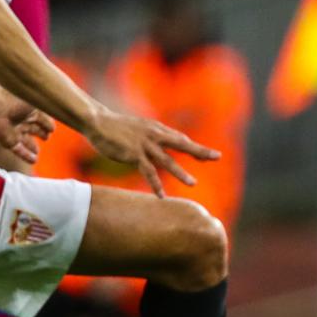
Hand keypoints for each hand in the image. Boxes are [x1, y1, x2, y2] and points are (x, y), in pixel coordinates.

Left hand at [0, 91, 54, 166]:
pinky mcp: (8, 142)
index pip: (41, 118)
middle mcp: (21, 120)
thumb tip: (55, 125)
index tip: (53, 129)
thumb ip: (47, 113)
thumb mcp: (37, 103)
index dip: (47, 123)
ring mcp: (14, 132)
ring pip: (25, 141)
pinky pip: (19, 151)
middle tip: (46, 137)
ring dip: (31, 147)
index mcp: (28, 109)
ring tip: (36, 152)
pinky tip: (34, 160)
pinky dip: (26, 156)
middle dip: (40, 133)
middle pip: (33, 129)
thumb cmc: (16, 100)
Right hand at [86, 106, 219, 198]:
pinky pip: (148, 171)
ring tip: (193, 184)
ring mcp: (145, 145)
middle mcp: (155, 135)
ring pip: (167, 161)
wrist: (98, 121)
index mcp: (158, 129)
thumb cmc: (118, 126)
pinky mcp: (134, 154)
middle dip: (200, 152)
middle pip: (182, 144)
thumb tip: (160, 143)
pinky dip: (156, 184)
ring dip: (181, 173)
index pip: (181, 139)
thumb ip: (151, 136)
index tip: (209, 155)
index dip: (194, 148)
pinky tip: (161, 195)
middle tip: (217, 157)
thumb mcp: (139, 128)